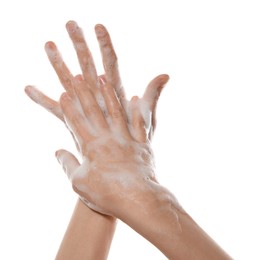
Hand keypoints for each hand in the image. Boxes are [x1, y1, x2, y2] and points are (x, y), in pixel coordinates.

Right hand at [25, 21, 168, 142]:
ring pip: (70, 81)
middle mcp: (99, 97)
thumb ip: (152, 95)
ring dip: (59, 63)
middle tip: (70, 23)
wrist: (124, 168)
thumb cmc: (137, 141)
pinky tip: (29, 88)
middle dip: (80, 44)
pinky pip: (56, 109)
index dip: (105, 46)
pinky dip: (43, 99)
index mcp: (115, 94)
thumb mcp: (147, 116)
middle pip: (89, 66)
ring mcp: (86, 108)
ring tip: (48, 44)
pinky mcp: (75, 122)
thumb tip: (165, 74)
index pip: (111, 63)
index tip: (99, 26)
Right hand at [56, 78, 156, 215]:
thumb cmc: (106, 194)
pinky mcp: (141, 144)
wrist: (137, 199)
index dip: (69, 108)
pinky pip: (139, 123)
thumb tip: (57, 152)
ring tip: (103, 79)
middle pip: (94, 112)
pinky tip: (134, 99)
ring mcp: (126, 139)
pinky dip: (136, 111)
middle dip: (84, 93)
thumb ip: (68, 165)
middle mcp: (108, 138)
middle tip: (78, 76)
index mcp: (92, 147)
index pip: (76, 122)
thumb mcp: (79, 183)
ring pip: (116, 112)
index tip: (63, 94)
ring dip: (108, 95)